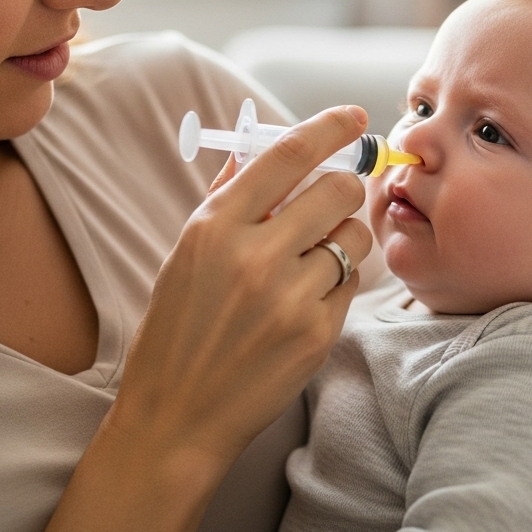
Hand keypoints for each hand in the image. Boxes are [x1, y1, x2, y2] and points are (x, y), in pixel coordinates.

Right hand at [46, 106, 372, 531]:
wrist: (177, 415)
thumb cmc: (178, 330)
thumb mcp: (187, 255)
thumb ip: (227, 198)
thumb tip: (256, 148)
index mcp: (215, 227)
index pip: (288, 155)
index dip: (329, 127)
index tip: (353, 117)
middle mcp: (255, 256)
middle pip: (337, 190)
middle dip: (344, 187)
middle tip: (333, 201)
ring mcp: (290, 296)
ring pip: (354, 236)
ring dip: (344, 239)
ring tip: (312, 260)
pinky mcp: (317, 333)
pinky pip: (352, 284)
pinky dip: (337, 285)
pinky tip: (305, 302)